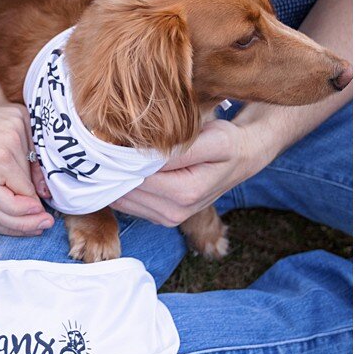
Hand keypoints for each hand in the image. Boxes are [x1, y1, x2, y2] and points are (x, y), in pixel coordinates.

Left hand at [0, 99, 51, 245]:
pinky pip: (33, 146)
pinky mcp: (22, 115)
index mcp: (1, 160)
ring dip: (23, 173)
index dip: (23, 209)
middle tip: (2, 191)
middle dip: (21, 192)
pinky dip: (24, 155)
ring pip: (34, 164)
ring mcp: (20, 124)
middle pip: (32, 181)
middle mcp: (15, 140)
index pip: (28, 196)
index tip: (21, 216)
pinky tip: (4, 153)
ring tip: (0, 171)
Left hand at [114, 120, 260, 226]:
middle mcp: (175, 212)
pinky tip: (132, 168)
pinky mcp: (161, 216)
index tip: (116, 136)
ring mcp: (168, 218)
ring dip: (118, 178)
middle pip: (127, 189)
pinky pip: (130, 204)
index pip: (137, 175)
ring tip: (121, 153)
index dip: (123, 156)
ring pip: (124, 199)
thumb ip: (179, 150)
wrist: (241, 159)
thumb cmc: (227, 144)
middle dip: (117, 167)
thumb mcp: (211, 140)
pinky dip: (125, 186)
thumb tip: (143, 156)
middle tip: (113, 141)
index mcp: (185, 193)